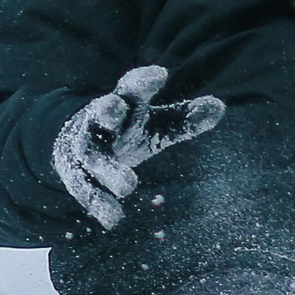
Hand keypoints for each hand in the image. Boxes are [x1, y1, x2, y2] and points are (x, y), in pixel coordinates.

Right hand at [51, 66, 223, 229]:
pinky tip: (114, 219)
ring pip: (93, 155)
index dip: (143, 81)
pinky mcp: (75, 174)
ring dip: (108, 169)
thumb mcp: (157, 124)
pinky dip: (98, 203)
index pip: (132, 86)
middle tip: (115, 107)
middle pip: (102, 111)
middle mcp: (100, 121)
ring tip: (130, 186)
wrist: (76, 145)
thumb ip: (186, 119)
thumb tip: (219, 107)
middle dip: (107, 108)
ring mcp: (85, 147)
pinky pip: (84, 188)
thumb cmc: (128, 130)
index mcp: (124, 103)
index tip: (160, 75)